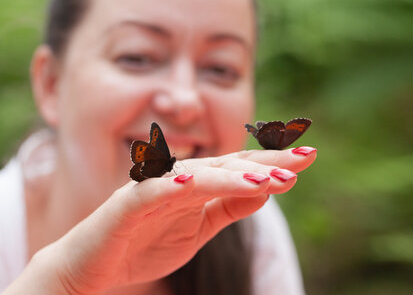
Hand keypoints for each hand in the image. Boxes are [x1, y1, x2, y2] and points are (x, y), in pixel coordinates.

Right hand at [4, 147, 315, 294]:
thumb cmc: (147, 242)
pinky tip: (192, 181)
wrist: (94, 264)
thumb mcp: (200, 228)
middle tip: (304, 158)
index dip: (273, 162)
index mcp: (197, 185)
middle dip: (265, 162)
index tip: (309, 156)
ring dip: (232, 176)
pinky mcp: (127, 206)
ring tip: (268, 179)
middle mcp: (179, 179)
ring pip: (197, 177)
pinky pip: (151, 193)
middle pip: (226, 165)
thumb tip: (269, 188)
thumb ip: (230, 207)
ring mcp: (153, 189)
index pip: (241, 169)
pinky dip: (170, 186)